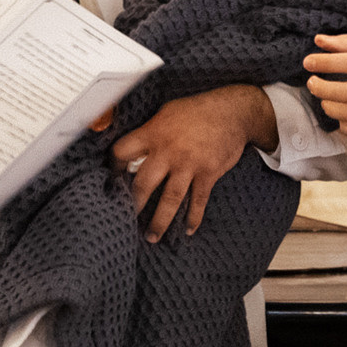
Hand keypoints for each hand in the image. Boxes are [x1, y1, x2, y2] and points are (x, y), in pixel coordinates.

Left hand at [109, 86, 275, 241]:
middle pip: (143, 183)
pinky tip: (188, 230)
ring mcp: (189, 164)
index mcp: (154, 133)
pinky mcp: (208, 173)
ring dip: (159, 221)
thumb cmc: (199, 110)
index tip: (113, 179)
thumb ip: (151, 129)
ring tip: (151, 237)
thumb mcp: (168, 111)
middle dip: (133, 204)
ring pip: (169, 199)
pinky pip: (198, 201)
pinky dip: (193, 217)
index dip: (114, 167)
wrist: (233, 112)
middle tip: (125, 219)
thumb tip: (135, 147)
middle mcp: (168, 151)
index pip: (123, 152)